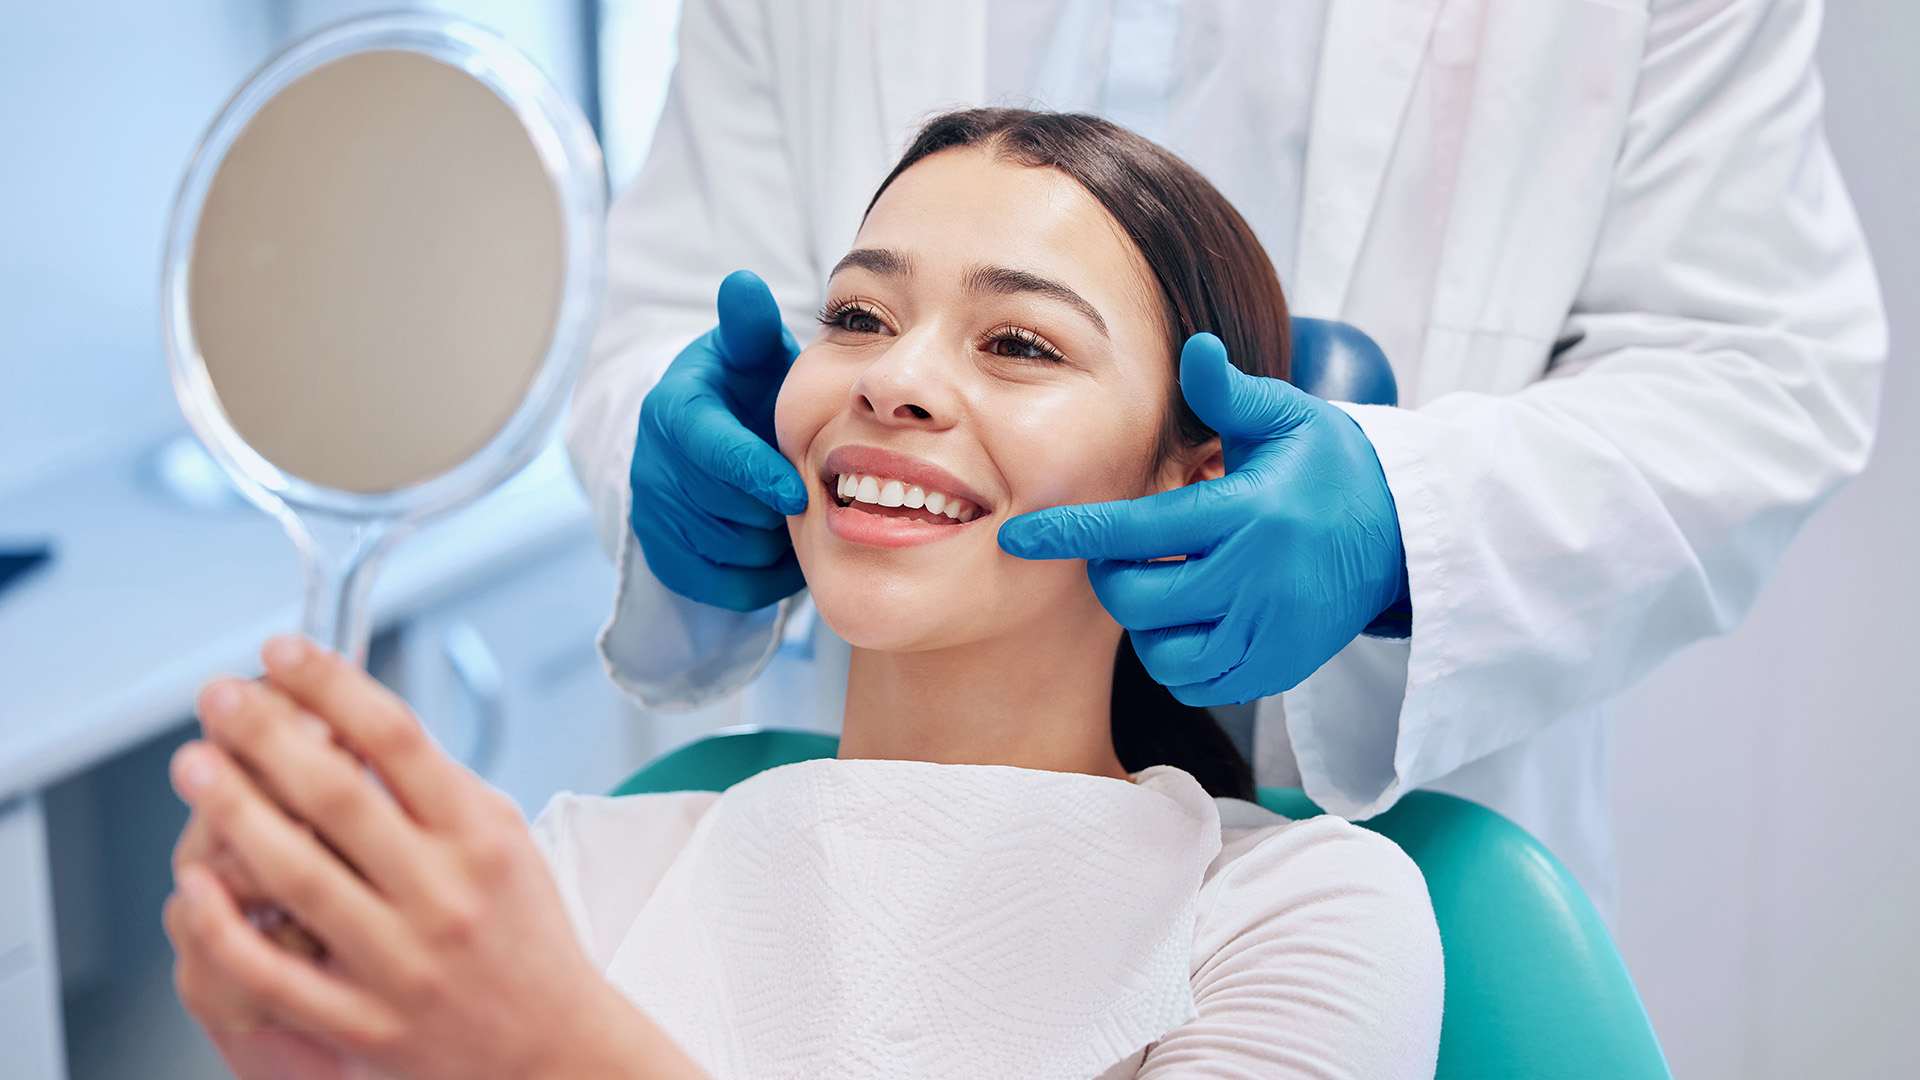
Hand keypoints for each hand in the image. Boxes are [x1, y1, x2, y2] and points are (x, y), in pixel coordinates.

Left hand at [167, 637, 702, 1079]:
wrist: (554, 1048)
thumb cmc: (525, 936)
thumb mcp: (506, 839)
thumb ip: (437, 787)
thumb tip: (351, 723)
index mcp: (481, 839)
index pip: (397, 739)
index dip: (332, 685)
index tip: (286, 653)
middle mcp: (442, 895)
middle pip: (337, 796)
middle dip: (266, 735)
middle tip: (220, 698)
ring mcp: (401, 963)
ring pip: (298, 876)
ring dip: (235, 811)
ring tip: (196, 766)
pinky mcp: (365, 1024)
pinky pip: (276, 973)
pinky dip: (227, 928)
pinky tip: (195, 887)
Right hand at [631, 270, 807, 611]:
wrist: (711, 439)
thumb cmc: (745, 391)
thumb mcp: (750, 354)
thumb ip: (751, 326)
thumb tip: (743, 284)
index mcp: (673, 411)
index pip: (711, 451)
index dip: (755, 474)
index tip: (798, 492)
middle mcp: (652, 465)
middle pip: (726, 509)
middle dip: (774, 507)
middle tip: (810, 493)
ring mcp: (653, 515)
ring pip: (730, 551)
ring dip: (774, 541)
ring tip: (793, 514)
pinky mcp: (664, 558)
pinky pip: (724, 586)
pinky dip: (763, 576)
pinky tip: (780, 545)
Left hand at [997, 334, 1409, 705]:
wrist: (1403, 534)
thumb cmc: (1330, 467)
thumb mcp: (1288, 418)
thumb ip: (1229, 393)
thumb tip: (1194, 347)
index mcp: (1247, 513)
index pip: (1137, 531)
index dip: (1070, 535)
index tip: (1019, 537)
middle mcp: (1256, 580)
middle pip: (1138, 599)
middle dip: (1113, 576)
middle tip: (1129, 552)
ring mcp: (1268, 632)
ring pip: (1162, 651)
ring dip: (1146, 621)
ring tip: (1167, 583)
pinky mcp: (1278, 668)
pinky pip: (1198, 682)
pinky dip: (1178, 658)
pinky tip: (1192, 620)